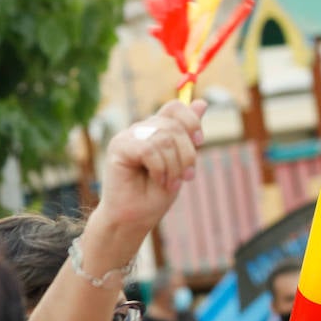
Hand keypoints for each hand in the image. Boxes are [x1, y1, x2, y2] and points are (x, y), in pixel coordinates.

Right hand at [89, 99, 206, 245]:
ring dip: (174, 166)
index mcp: (156, 130)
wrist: (135, 218)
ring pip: (164, 138)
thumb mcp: (180, 163)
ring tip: (170, 183)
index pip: (175, 107)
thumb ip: (188, 135)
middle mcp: (141, 129)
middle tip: (186, 177)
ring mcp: (128, 136)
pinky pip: (149, 149)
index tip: (199, 140)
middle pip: (174, 125)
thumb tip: (202, 102)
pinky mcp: (119, 147)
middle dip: (187, 154)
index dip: (191, 120)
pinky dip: (159, 169)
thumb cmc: (155, 194)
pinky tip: (158, 180)